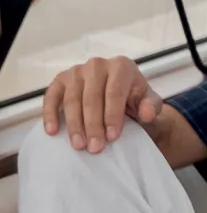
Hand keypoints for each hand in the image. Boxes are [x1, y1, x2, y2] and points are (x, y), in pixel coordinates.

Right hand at [42, 56, 161, 153]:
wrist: (121, 96)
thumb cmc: (135, 100)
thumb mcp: (149, 103)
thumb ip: (151, 106)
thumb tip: (147, 112)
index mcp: (121, 66)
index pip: (114, 92)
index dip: (112, 116)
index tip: (112, 137)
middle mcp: (97, 65)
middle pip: (92, 97)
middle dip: (93, 125)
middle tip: (94, 147)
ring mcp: (76, 71)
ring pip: (72, 99)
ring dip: (74, 124)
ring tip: (78, 145)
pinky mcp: (60, 80)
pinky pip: (51, 96)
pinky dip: (50, 114)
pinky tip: (53, 131)